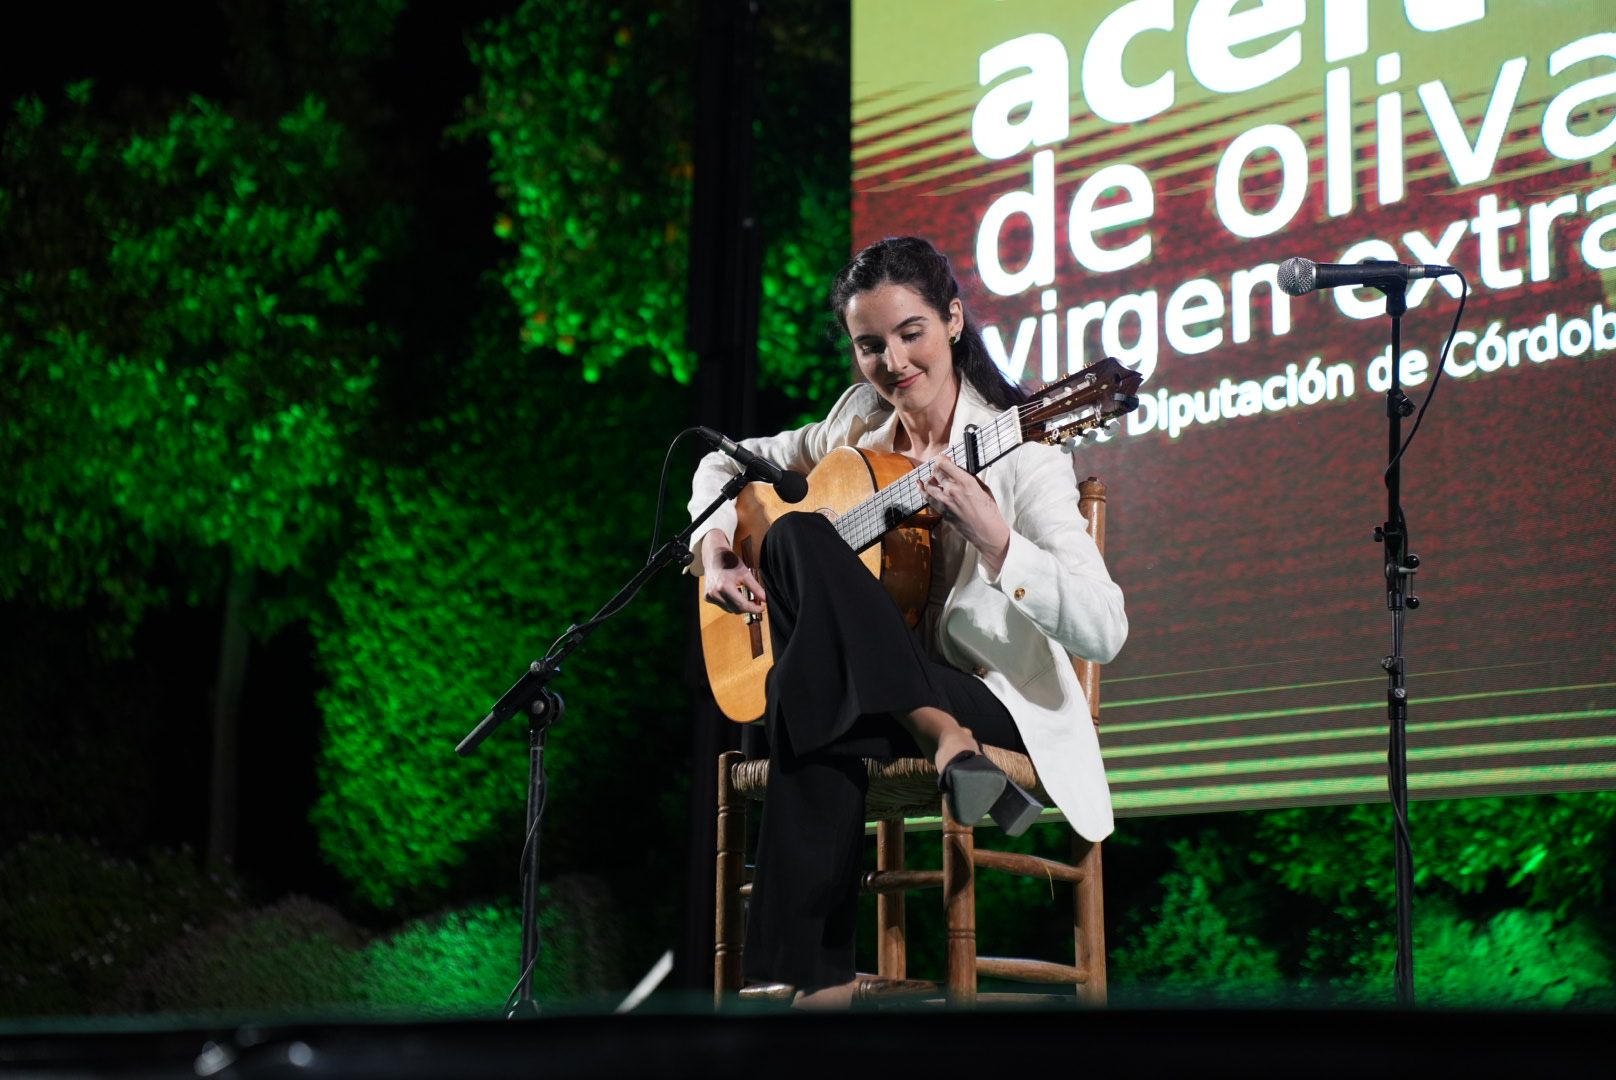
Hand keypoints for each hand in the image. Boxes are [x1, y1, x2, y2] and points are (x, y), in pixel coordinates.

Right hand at [700, 530, 766, 615]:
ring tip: (743, 594)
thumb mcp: (745, 574)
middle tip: (756, 601)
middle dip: (747, 607)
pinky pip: (723, 606)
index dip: (754, 609)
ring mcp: (710, 596)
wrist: (714, 556)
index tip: (762, 608)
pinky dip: (730, 603)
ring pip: (729, 610)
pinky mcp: (707, 597)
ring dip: (738, 606)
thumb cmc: (730, 562)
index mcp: (725, 587)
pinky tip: (733, 593)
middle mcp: (715, 594)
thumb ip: (756, 588)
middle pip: (736, 609)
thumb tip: (766, 599)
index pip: (742, 605)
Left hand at [922, 457, 1010, 573]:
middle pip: (935, 472)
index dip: (941, 459)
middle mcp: (952, 490)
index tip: (942, 458)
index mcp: (965, 481)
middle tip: (939, 468)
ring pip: (928, 486)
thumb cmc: (990, 511)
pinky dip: (925, 492)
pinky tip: (922, 487)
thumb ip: (969, 478)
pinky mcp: (942, 512)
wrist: (987, 532)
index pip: (943, 464)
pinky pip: (928, 499)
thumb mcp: (983, 488)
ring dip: (930, 480)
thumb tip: (960, 471)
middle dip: (937, 469)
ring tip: (931, 479)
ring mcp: (945, 502)